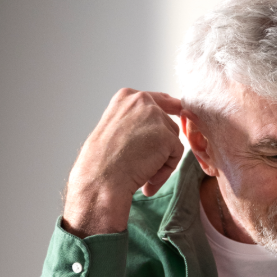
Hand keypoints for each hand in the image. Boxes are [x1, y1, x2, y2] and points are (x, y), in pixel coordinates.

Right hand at [61, 88, 184, 237]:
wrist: (100, 178)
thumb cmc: (101, 161)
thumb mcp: (113, 128)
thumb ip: (134, 121)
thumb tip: (156, 127)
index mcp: (126, 97)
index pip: (158, 100)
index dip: (167, 112)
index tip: (175, 116)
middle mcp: (141, 101)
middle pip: (167, 124)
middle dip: (159, 147)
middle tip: (142, 166)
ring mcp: (155, 117)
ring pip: (172, 140)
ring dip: (161, 160)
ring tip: (142, 174)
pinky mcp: (166, 136)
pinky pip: (176, 154)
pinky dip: (165, 170)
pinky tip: (148, 178)